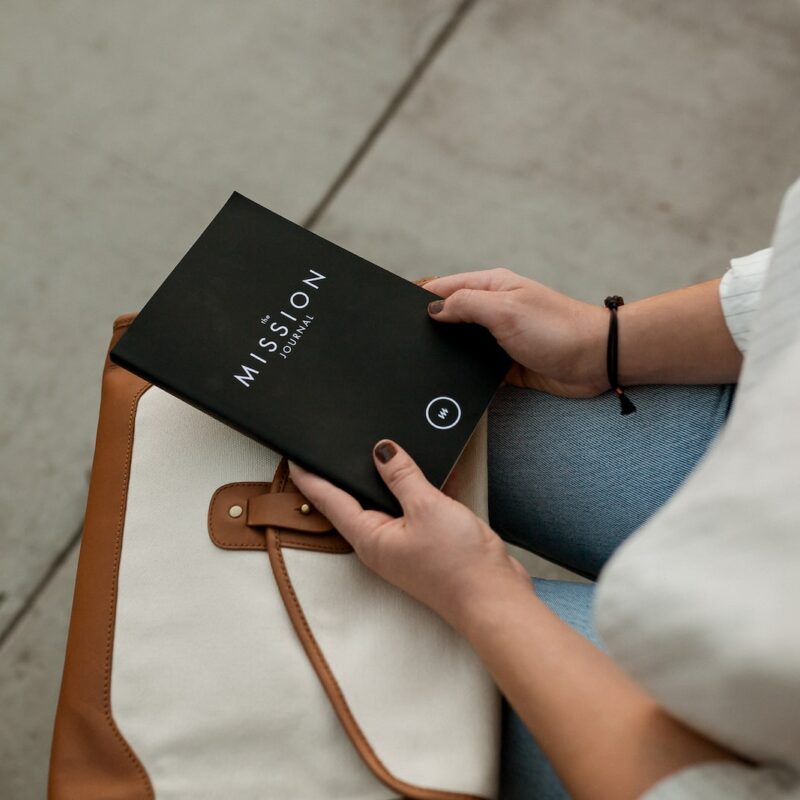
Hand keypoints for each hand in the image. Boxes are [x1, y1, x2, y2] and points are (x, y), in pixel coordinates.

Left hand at [287, 439, 531, 633]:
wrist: (494, 598)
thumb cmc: (458, 565)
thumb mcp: (427, 507)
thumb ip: (402, 475)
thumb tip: (381, 450)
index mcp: (369, 537)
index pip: (329, 500)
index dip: (310, 476)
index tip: (293, 456)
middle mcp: (380, 543)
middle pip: (352, 502)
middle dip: (340, 476)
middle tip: (325, 448)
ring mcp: (402, 545)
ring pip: (383, 504)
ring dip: (380, 480)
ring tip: (371, 454)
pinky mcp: (423, 543)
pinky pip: (409, 509)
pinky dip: (411, 490)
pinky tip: (419, 472)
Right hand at [421, 268, 608, 397]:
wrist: (595, 362)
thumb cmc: (557, 329)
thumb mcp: (504, 309)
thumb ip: (465, 305)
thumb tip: (432, 310)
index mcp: (490, 287)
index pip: (444, 287)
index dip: (419, 298)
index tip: (397, 313)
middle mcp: (492, 310)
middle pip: (449, 316)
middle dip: (429, 327)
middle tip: (405, 343)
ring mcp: (498, 337)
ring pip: (460, 344)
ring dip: (447, 352)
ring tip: (424, 363)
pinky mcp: (504, 364)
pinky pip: (475, 368)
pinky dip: (463, 373)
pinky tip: (450, 381)